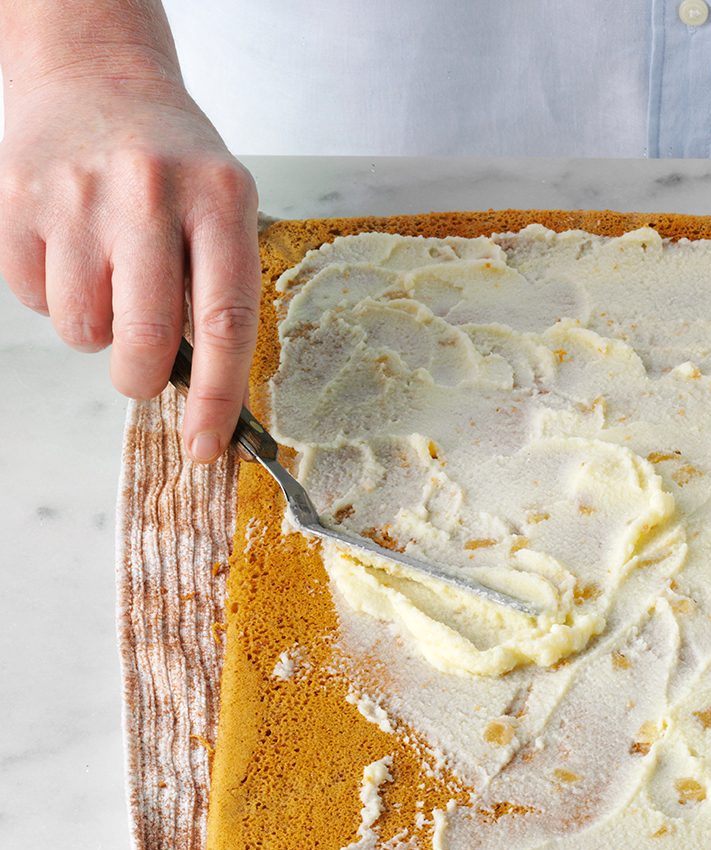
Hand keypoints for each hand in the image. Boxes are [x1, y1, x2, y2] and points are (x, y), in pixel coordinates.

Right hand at [0, 75, 258, 461]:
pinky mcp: (17, 197)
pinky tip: (72, 252)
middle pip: (146, 339)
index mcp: (220, 201)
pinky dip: (55, 297)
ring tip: (109, 281)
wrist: (97, 76)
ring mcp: (78, 193)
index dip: (219, 398)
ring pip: (83, 330)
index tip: (208, 447)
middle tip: (143, 371)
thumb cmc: (175, 165)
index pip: (226, 324)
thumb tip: (209, 397)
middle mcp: (150, 192)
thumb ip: (220, 292)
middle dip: (144, 379)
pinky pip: (34, 299)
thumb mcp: (225, 210)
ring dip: (97, 332)